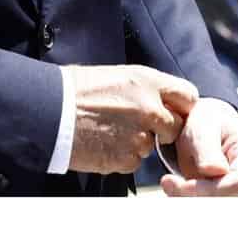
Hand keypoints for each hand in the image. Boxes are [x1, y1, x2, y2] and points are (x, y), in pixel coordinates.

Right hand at [64, 64, 197, 174]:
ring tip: (110, 131)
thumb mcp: (117, 75)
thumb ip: (145, 88)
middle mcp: (149, 109)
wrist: (49, 110)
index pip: (188, 95)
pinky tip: (103, 142)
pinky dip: (122, 156)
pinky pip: (134, 161)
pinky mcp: (126, 159)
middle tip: (138, 125)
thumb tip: (161, 100)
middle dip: (162, 128)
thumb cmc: (76, 89)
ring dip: (138, 143)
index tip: (173, 110)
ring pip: (152, 146)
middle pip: (176, 127)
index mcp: (147, 82)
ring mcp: (139, 137)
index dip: (181, 105)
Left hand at [159, 98, 237, 196]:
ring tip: (174, 183)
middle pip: (230, 198)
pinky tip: (182, 189)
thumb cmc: (205, 122)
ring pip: (222, 205)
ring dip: (195, 198)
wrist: (207, 128)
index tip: (175, 184)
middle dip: (196, 195)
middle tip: (168, 184)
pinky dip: (196, 200)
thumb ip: (206, 147)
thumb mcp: (200, 125)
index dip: (207, 189)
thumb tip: (215, 170)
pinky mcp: (236, 198)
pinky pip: (214, 205)